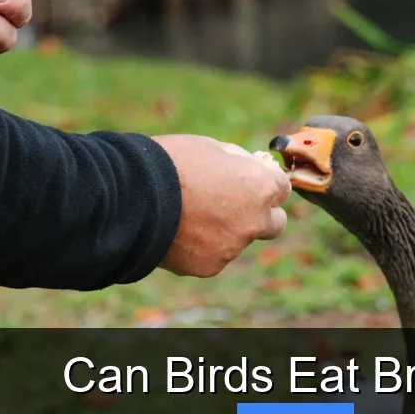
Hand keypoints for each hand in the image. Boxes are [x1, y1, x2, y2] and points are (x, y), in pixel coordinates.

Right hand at [152, 135, 292, 276]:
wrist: (132, 195)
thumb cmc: (171, 162)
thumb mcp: (212, 147)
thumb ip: (240, 163)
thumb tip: (253, 167)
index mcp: (261, 187)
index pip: (282, 188)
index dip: (265, 182)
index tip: (249, 180)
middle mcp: (255, 221)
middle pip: (276, 224)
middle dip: (261, 214)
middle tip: (234, 205)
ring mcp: (232, 247)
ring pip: (239, 240)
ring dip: (226, 231)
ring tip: (191, 215)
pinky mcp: (209, 266)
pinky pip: (214, 256)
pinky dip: (202, 247)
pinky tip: (180, 231)